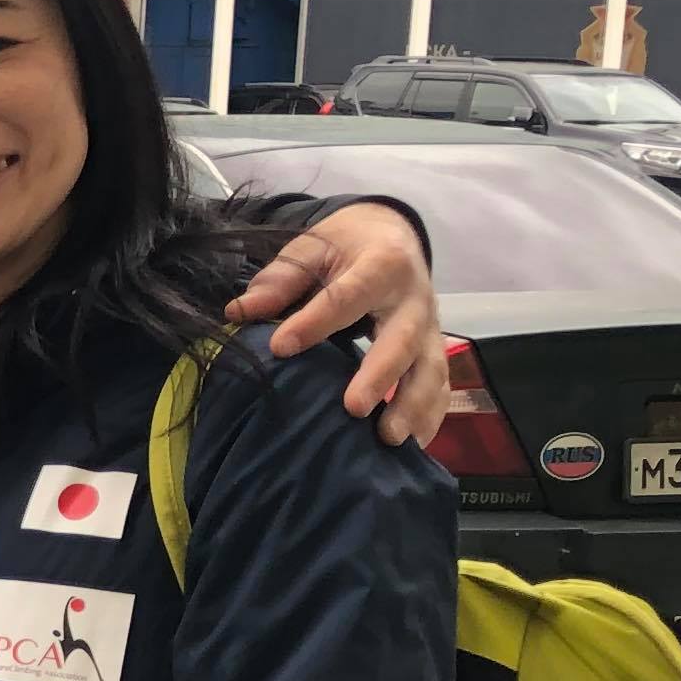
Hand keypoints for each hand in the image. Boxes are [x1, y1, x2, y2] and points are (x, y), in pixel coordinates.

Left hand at [230, 204, 447, 444]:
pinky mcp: (434, 350)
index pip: (346, 296)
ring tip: (387, 438)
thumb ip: (279, 280)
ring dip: (413, 405)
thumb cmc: (344, 246)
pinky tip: (412, 446)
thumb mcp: (311, 248)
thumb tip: (238, 312)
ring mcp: (430, 328)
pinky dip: (431, 416)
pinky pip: (442, 385)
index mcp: (381, 264)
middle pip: (403, 339)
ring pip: (430, 368)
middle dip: (380, 374)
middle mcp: (413, 299)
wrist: (392, 235)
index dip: (314, 322)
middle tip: (353, 408)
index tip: (279, 347)